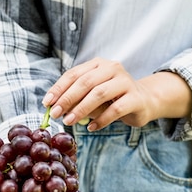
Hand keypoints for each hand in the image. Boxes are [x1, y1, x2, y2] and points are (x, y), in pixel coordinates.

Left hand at [42, 58, 191, 130]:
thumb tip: (55, 108)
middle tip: (55, 114)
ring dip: (81, 109)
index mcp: (98, 64)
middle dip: (67, 99)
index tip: (47, 103)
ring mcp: (125, 82)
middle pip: (85, 83)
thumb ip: (76, 99)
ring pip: (99, 94)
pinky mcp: (135, 98)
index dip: (58, 88)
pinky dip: (101, 120)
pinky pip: (115, 110)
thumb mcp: (92, 96)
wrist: (144, 101)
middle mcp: (112, 68)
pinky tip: (90, 128)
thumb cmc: (112, 98)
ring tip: (69, 121)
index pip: (74, 74)